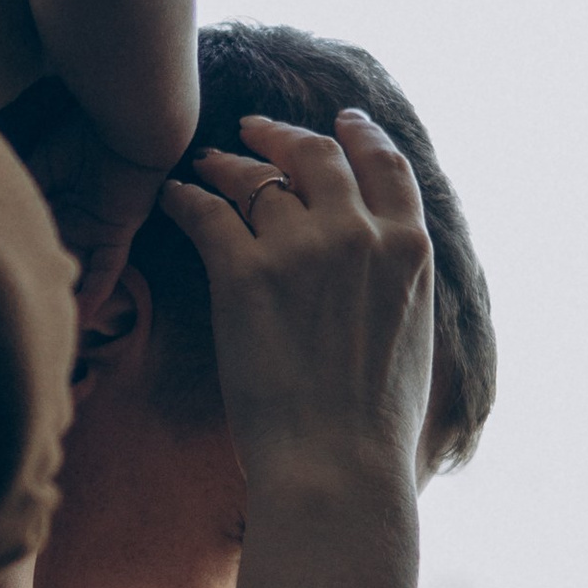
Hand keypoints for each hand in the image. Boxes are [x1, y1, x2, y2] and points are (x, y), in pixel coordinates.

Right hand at [34, 137, 168, 321]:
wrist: (125, 123)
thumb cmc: (79, 133)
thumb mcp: (36, 165)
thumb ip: (19, 193)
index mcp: (52, 196)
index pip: (32, 233)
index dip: (19, 254)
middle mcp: (73, 216)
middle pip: (54, 254)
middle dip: (40, 279)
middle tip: (20, 310)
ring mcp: (96, 228)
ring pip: (78, 268)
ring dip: (65, 294)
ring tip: (48, 326)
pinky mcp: (119, 234)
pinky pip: (108, 271)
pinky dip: (94, 293)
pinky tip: (79, 319)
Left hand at [161, 114, 435, 485]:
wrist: (336, 466)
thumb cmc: (375, 428)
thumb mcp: (414, 340)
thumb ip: (399, 288)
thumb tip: (385, 280)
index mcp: (409, 250)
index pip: (387, 165)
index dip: (361, 134)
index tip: (343, 122)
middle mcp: (358, 234)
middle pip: (316, 156)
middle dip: (283, 136)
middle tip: (255, 130)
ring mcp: (300, 248)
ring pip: (256, 180)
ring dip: (228, 166)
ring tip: (206, 165)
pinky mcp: (243, 273)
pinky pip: (206, 212)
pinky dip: (186, 198)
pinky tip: (173, 197)